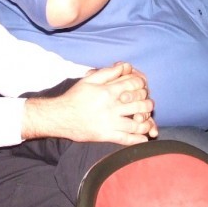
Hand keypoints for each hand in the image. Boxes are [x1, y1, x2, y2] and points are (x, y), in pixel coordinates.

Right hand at [23, 62, 156, 144]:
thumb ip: (108, 72)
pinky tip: (144, 139)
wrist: (60, 116)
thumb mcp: (89, 79)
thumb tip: (125, 66)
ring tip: (147, 120)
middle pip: (139, 104)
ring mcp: (110, 122)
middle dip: (147, 103)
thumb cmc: (75, 97)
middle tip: (148, 103)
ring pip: (136, 123)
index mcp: (108, 91)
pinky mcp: (106, 135)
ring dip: (146, 122)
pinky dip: (138, 140)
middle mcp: (112, 107)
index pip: (134, 85)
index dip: (141, 84)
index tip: (142, 87)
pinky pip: (126, 139)